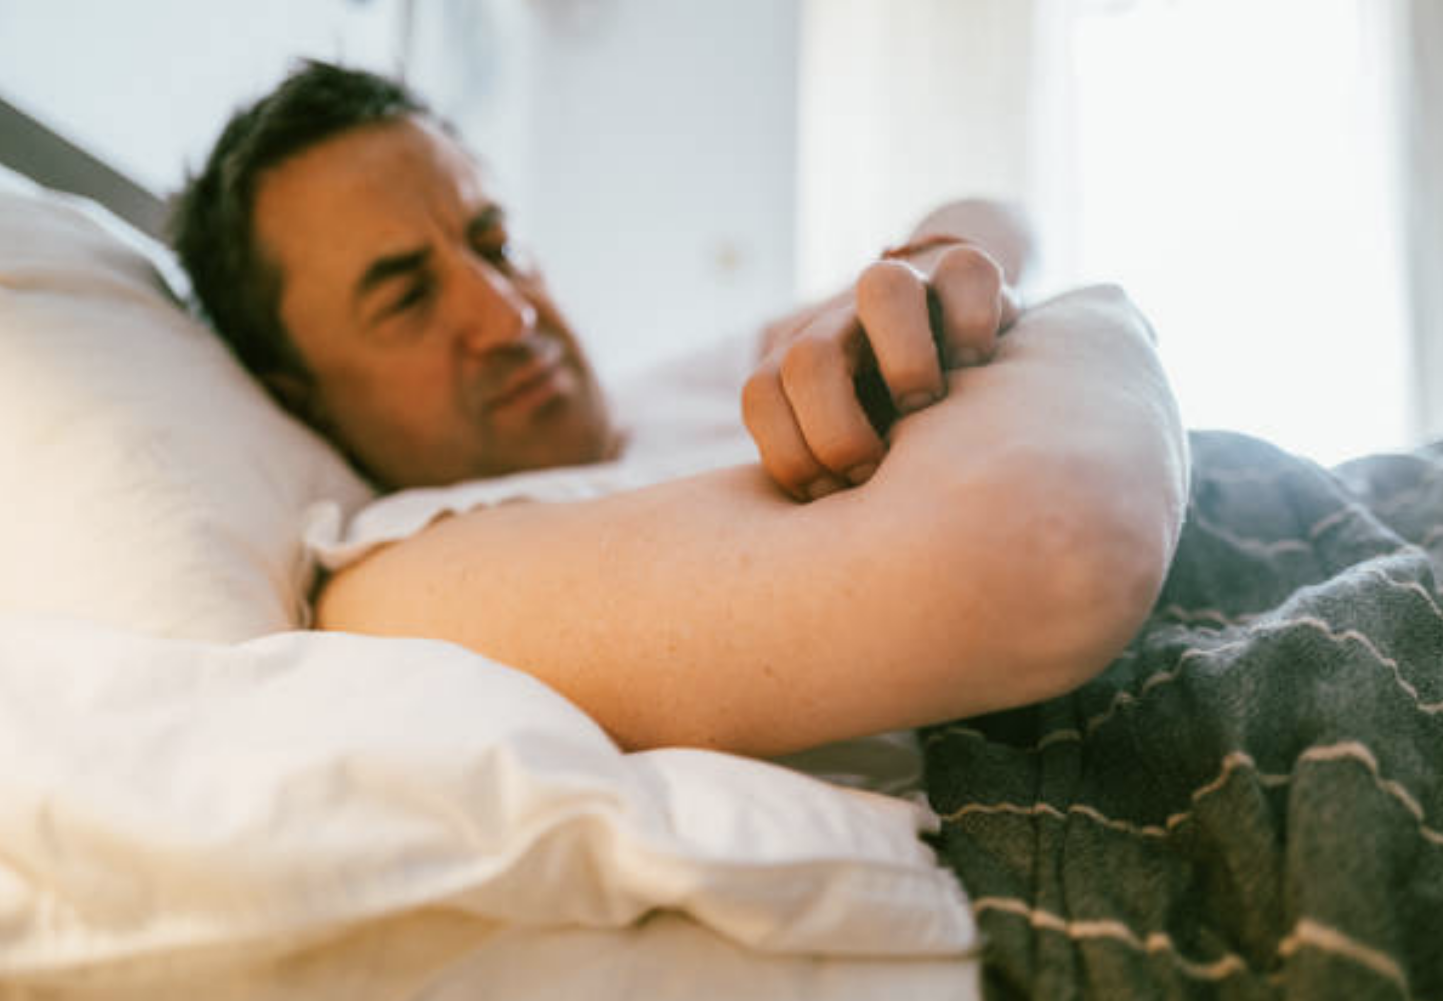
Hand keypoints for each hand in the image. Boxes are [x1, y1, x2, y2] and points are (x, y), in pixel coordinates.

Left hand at [743, 241, 1018, 500]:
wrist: (957, 341)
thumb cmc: (897, 427)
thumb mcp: (854, 461)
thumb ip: (827, 486)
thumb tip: (813, 553)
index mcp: (800, 368)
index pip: (762, 396)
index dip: (790, 456)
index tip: (833, 496)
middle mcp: (844, 323)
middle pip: (809, 356)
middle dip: (837, 428)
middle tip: (874, 467)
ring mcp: (904, 291)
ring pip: (885, 288)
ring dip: (906, 359)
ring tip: (928, 403)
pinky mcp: (964, 273)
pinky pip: (966, 270)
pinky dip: (974, 320)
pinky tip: (982, 364)